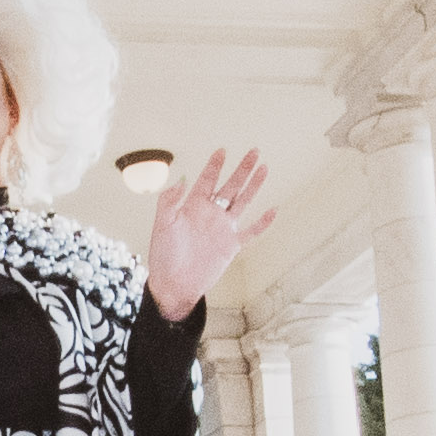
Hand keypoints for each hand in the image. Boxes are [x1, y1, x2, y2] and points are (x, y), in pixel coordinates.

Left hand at [144, 148, 276, 322]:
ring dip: (253, 186)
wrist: (174, 285)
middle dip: (242, 169)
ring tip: (264, 168)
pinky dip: (262, 223)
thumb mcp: (162, 225)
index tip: (222, 150)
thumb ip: (169, 202)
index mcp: (193, 206)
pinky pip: (251, 232)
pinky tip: (273, 210)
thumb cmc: (163, 256)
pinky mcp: (231, 245)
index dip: (215, 165)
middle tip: (254, 151)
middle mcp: (211, 214)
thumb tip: (180, 180)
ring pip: (243, 202)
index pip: (207, 180)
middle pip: (230, 186)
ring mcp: (223, 228)